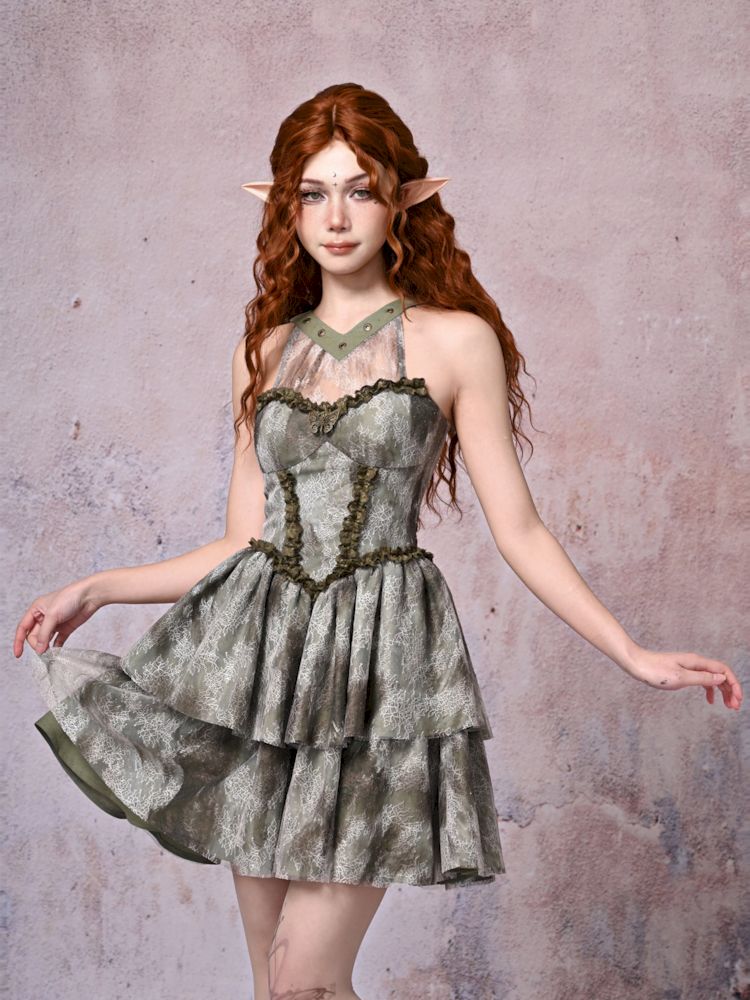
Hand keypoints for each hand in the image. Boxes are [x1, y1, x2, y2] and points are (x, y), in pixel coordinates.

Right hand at [13, 579, 100, 657]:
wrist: (90, 596)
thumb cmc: (70, 597)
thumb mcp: (52, 615)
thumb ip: (44, 634)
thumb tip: (39, 650)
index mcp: (36, 610)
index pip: (23, 627)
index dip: (19, 641)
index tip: (18, 654)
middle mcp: (44, 617)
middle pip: (34, 635)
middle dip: (37, 644)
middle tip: (43, 651)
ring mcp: (55, 623)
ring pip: (45, 639)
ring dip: (45, 647)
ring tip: (49, 655)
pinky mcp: (66, 628)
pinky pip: (57, 641)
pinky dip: (56, 647)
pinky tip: (56, 653)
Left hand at [624, 646, 742, 709]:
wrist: (636, 664)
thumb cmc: (655, 670)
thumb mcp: (680, 678)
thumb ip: (702, 678)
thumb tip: (722, 678)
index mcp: (697, 662)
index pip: (723, 670)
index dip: (734, 684)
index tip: (738, 699)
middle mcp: (695, 662)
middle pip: (720, 675)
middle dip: (731, 690)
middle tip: (735, 707)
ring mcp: (689, 667)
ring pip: (712, 678)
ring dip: (722, 691)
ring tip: (728, 706)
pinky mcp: (682, 672)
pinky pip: (702, 680)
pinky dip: (709, 690)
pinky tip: (710, 701)